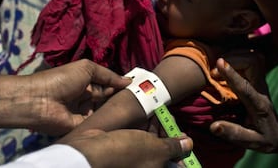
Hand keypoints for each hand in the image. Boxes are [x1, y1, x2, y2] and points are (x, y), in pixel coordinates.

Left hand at [0, 59, 131, 135]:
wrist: (39, 100)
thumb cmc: (61, 79)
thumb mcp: (86, 68)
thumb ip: (108, 75)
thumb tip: (128, 80)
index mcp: (87, 82)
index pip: (109, 84)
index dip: (122, 85)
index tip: (140, 87)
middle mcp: (87, 97)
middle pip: (109, 98)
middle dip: (122, 97)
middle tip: (142, 98)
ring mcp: (85, 112)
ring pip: (106, 111)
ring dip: (117, 109)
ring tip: (137, 108)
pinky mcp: (82, 126)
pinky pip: (98, 123)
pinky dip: (108, 121)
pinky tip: (123, 118)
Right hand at [63, 129, 192, 167]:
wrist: (89, 151)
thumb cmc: (124, 153)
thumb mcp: (155, 149)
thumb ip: (173, 146)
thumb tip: (188, 144)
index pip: (174, 164)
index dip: (181, 150)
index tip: (183, 136)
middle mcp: (143, 167)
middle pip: (163, 153)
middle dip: (168, 136)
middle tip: (169, 120)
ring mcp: (132, 161)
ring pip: (150, 145)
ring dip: (156, 130)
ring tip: (158, 115)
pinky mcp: (122, 151)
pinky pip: (138, 141)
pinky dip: (143, 130)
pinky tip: (145, 117)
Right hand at [209, 58, 277, 152]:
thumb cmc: (264, 138)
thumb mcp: (251, 142)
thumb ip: (233, 133)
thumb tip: (213, 126)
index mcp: (259, 105)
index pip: (245, 86)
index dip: (231, 74)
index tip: (218, 62)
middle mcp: (262, 88)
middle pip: (254, 62)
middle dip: (233, 60)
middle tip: (214, 71)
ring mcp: (262, 80)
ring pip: (253, 56)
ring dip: (234, 56)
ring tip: (218, 66)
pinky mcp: (259, 75)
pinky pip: (250, 57)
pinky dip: (236, 55)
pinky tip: (225, 63)